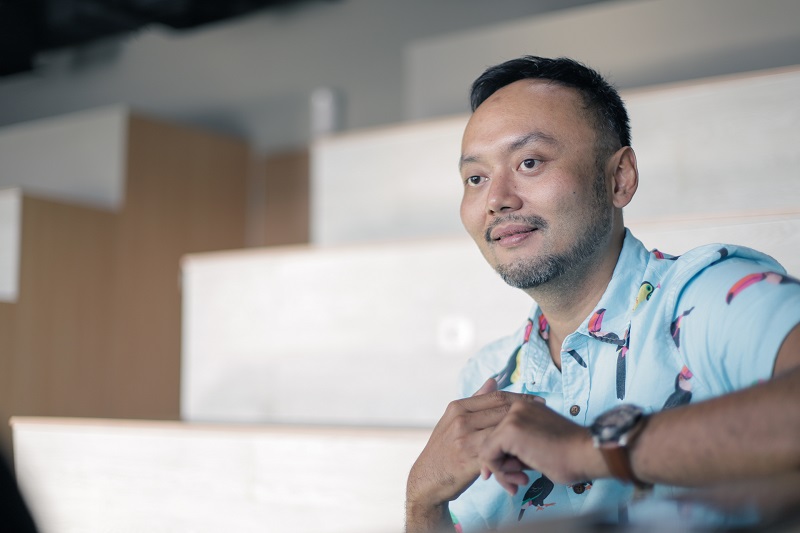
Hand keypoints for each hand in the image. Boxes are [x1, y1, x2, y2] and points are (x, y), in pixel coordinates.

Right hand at [406, 378, 523, 529]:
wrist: (427, 479)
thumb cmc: (444, 449)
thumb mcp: (453, 421)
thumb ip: (475, 401)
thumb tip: (493, 380)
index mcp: (458, 407)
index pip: (496, 397)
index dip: (520, 398)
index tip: (538, 403)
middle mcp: (461, 420)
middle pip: (503, 412)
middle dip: (526, 416)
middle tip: (544, 419)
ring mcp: (464, 440)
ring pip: (503, 434)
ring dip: (521, 442)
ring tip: (537, 447)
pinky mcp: (468, 461)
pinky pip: (497, 459)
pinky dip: (512, 467)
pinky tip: (522, 474)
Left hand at [478, 398, 603, 493]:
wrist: (586, 454)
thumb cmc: (569, 456)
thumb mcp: (537, 446)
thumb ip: (517, 449)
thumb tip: (495, 464)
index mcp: (524, 407)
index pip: (498, 431)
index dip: (500, 455)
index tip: (510, 473)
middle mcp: (515, 407)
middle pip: (491, 439)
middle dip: (499, 465)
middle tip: (514, 483)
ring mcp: (511, 417)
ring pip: (488, 448)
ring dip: (501, 471)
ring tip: (519, 481)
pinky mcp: (509, 431)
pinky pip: (488, 455)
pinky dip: (500, 471)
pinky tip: (519, 478)